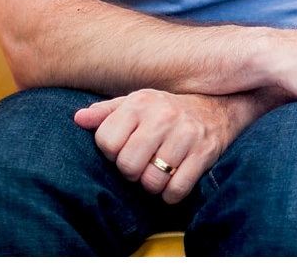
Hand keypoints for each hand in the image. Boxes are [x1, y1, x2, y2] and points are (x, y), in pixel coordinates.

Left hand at [74, 89, 246, 203]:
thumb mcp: (137, 103)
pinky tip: (173, 180)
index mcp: (140, 102)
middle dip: (131, 172)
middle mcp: (163, 115)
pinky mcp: (205, 152)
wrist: (218, 106)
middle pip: (128, 165)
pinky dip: (171, 194)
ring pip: (152, 181)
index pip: (106, 142)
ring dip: (152, 185)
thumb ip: (106, 113)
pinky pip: (177, 189)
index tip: (124, 149)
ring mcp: (186, 134)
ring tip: (158, 172)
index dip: (111, 153)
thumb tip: (78, 119)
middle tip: (141, 164)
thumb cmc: (167, 110)